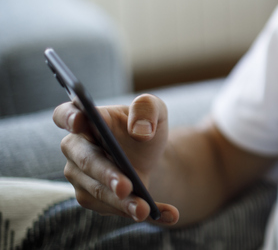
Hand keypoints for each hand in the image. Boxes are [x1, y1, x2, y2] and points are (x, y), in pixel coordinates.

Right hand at [53, 94, 179, 223]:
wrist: (150, 154)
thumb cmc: (145, 126)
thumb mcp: (155, 110)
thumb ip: (147, 109)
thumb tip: (140, 131)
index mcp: (86, 118)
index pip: (65, 114)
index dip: (69, 117)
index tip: (81, 121)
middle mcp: (76, 148)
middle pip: (86, 161)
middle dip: (107, 174)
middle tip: (126, 186)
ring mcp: (80, 175)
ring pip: (97, 191)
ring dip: (121, 202)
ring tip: (144, 209)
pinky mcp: (91, 197)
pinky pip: (111, 208)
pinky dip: (138, 211)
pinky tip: (167, 214)